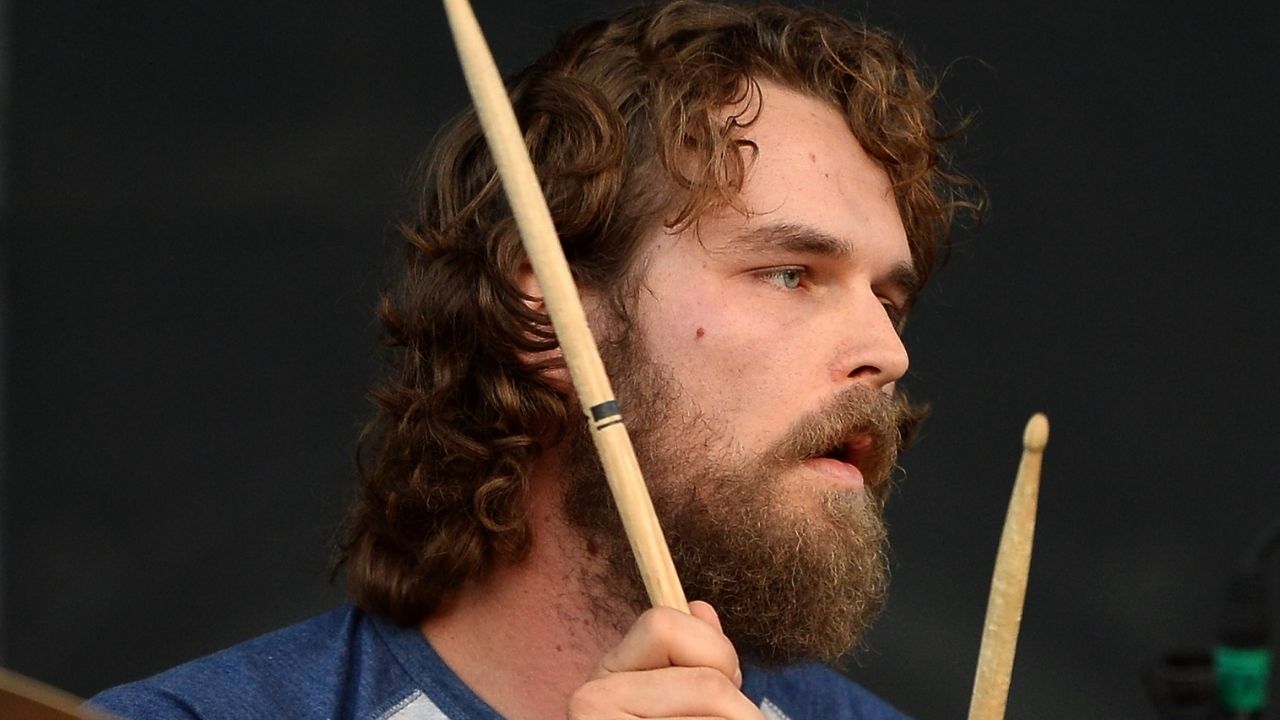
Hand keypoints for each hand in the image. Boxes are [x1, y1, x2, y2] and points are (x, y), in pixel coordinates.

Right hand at [567, 600, 765, 718]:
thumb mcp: (674, 701)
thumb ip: (691, 656)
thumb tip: (701, 607)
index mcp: (606, 677)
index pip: (663, 625)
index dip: (713, 650)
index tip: (727, 681)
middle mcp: (591, 701)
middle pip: (707, 681)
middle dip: (739, 706)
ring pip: (716, 707)